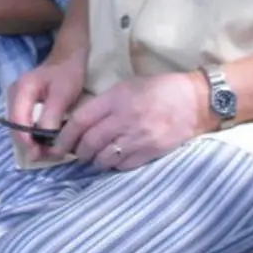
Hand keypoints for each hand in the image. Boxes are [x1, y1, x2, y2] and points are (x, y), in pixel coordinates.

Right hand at [5, 49, 86, 161]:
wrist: (68, 56)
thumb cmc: (67, 72)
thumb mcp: (63, 93)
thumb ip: (52, 115)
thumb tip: (45, 139)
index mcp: (21, 91)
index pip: (17, 122)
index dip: (27, 141)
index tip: (42, 154)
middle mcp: (14, 96)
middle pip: (16, 128)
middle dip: (30, 145)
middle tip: (48, 156)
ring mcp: (17, 100)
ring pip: (20, 128)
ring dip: (33, 142)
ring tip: (49, 152)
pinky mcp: (23, 105)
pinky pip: (25, 124)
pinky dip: (35, 135)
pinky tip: (47, 141)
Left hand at [53, 71, 211, 170]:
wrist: (195, 100)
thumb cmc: (159, 89)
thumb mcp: (127, 86)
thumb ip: (104, 103)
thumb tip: (81, 122)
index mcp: (117, 98)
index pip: (81, 120)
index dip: (65, 135)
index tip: (58, 144)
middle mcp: (125, 118)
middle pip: (90, 142)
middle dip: (78, 152)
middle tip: (76, 153)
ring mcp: (139, 137)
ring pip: (105, 158)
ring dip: (95, 161)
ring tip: (94, 158)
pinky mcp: (152, 151)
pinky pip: (124, 166)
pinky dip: (114, 166)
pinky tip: (114, 160)